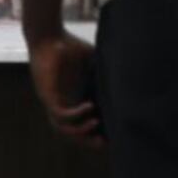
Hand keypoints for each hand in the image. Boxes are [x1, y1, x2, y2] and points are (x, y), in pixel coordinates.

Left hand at [26, 28, 99, 142]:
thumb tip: (131, 76)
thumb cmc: (70, 45)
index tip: (110, 137)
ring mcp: (51, 99)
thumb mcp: (94, 63)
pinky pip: (59, 113)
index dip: (92, 133)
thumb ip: (107, 72)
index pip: (79, 123)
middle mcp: (59, 101)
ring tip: (96, 125)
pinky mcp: (47, 93)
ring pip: (61, 127)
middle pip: (69, 131)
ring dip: (79, 131)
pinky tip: (90, 107)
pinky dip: (76, 114)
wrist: (49, 34)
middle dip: (86, 140)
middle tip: (104, 144)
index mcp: (70, 97)